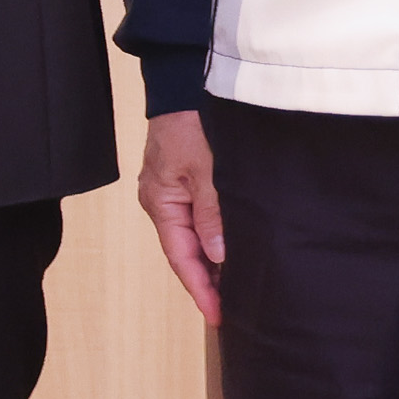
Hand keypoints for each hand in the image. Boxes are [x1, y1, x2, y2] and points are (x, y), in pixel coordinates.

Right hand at [134, 110, 223, 325]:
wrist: (183, 83)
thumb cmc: (191, 121)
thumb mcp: (207, 169)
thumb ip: (212, 212)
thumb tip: (218, 255)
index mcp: (160, 202)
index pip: (181, 257)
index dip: (200, 289)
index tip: (219, 315)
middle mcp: (163, 201)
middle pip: (185, 253)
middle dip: (208, 282)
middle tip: (235, 310)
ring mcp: (173, 192)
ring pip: (194, 238)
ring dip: (213, 262)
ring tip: (237, 289)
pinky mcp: (186, 182)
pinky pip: (198, 221)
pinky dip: (214, 240)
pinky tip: (231, 251)